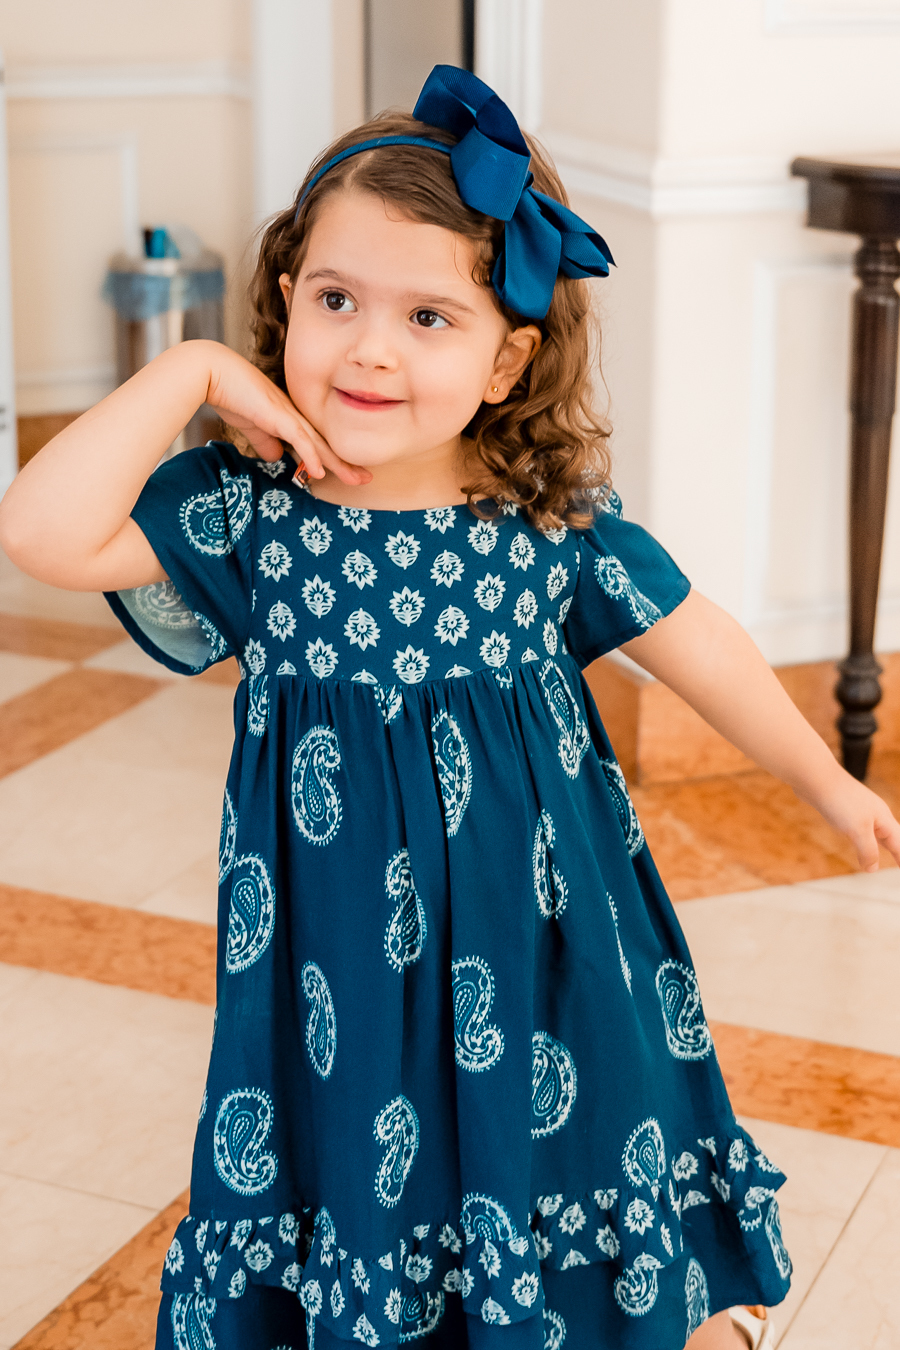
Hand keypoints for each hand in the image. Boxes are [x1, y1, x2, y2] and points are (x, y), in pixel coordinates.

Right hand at [205, 344, 370, 486]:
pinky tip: (320, 472)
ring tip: (356, 479)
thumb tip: (276, 458)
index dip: (333, 459)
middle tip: (365, 479)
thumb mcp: (252, 427)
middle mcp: (295, 416)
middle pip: (325, 444)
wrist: (214, 373)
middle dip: (346, 464)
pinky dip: (311, 455)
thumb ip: (265, 442)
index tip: (349, 474)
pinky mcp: (277, 415)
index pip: (317, 443)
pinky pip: (299, 438)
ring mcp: (288, 414)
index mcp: (290, 418)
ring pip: (319, 444)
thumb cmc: (231, 395)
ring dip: (338, 463)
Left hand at [812, 769, 899, 870]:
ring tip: (888, 850)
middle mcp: (874, 813)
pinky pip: (859, 826)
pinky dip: (864, 837)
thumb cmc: (840, 800)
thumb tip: (872, 868)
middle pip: (891, 835)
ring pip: (875, 830)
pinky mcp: (844, 808)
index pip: (899, 843)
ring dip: (882, 842)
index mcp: (883, 818)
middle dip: (897, 849)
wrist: (816, 778)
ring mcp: (859, 809)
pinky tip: (858, 837)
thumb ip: (868, 850)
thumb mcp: (858, 830)